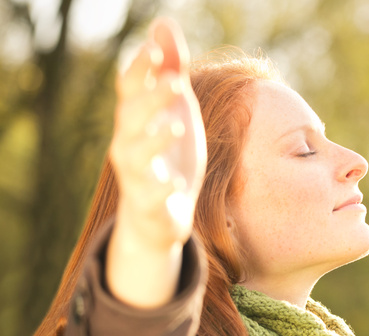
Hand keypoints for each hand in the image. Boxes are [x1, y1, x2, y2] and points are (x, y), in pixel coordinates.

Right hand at [109, 18, 204, 249]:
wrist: (162, 215)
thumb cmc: (169, 155)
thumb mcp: (176, 110)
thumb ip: (171, 71)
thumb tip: (163, 24)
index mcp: (136, 120)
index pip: (131, 88)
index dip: (141, 69)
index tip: (156, 50)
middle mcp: (129, 144)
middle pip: (132, 117)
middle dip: (152, 99)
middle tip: (177, 83)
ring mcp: (137, 176)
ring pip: (135, 156)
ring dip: (153, 139)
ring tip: (176, 126)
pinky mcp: (150, 206)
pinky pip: (150, 198)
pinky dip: (160, 189)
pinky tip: (175, 184)